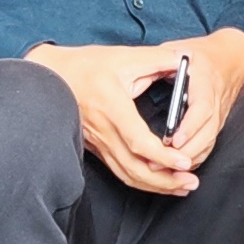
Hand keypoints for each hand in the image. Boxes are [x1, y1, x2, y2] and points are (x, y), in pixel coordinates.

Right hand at [23, 41, 207, 193]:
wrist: (51, 77)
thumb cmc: (86, 66)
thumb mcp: (123, 56)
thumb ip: (156, 59)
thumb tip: (183, 60)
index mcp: (112, 108)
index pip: (138, 141)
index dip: (162, 155)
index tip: (184, 162)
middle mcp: (104, 131)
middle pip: (135, 167)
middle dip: (165, 180)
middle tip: (192, 182)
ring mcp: (98, 143)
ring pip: (127, 175)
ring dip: (156, 186)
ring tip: (182, 187)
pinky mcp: (96, 149)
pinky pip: (120, 172)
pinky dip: (142, 181)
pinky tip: (159, 183)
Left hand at [153, 28, 243, 166]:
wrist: (232, 58)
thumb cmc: (202, 54)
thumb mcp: (179, 49)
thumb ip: (159, 60)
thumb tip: (136, 69)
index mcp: (205, 81)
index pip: (203, 108)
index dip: (189, 127)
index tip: (173, 141)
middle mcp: (216, 101)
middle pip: (207, 133)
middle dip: (185, 152)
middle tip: (159, 163)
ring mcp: (219, 115)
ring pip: (209, 143)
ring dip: (189, 159)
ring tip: (164, 170)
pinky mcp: (217, 124)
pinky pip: (208, 146)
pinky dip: (194, 159)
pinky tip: (176, 167)